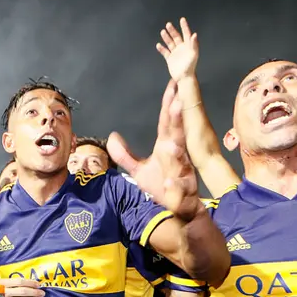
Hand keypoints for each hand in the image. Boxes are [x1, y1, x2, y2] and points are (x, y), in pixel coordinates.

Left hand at [108, 80, 203, 221]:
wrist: (179, 212)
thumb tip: (112, 136)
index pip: (167, 122)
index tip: (172, 85)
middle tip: (178, 101)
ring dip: (176, 153)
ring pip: (180, 161)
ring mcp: (182, 174)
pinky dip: (175, 186)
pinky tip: (169, 182)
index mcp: (167, 148)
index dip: (168, 104)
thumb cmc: (162, 187)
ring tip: (171, 145)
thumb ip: (125, 154)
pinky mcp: (184, 194)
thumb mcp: (139, 171)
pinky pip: (179, 189)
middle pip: (176, 135)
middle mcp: (177, 157)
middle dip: (177, 120)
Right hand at [156, 18, 198, 81]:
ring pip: (170, 43)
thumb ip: (194, 44)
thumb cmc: (190, 67)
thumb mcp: (194, 54)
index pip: (186, 34)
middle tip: (168, 24)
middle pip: (176, 37)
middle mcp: (181, 48)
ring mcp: (175, 53)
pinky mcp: (170, 59)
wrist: (184, 78)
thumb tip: (194, 34)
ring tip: (162, 32)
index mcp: (188, 46)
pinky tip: (158, 45)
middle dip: (172, 30)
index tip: (182, 19)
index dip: (184, 27)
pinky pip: (165, 52)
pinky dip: (161, 48)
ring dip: (166, 37)